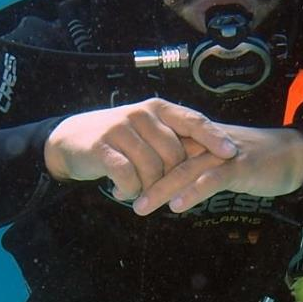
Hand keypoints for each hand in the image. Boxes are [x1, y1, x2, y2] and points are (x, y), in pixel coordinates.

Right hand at [44, 98, 237, 199]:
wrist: (70, 140)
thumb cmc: (118, 140)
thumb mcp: (148, 131)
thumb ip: (174, 138)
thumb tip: (210, 158)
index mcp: (158, 109)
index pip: (193, 120)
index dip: (214, 137)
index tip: (232, 153)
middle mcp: (141, 114)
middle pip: (174, 154)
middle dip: (172, 179)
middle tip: (161, 191)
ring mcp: (121, 129)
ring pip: (152, 168)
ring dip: (148, 188)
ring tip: (138, 192)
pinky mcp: (102, 147)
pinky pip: (128, 177)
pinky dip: (129, 190)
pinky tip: (123, 192)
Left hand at [132, 124, 302, 215]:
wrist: (293, 154)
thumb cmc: (256, 160)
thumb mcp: (219, 162)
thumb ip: (195, 169)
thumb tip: (170, 187)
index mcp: (199, 139)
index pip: (163, 150)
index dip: (141, 167)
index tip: (120, 184)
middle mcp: (206, 143)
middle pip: (167, 159)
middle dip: (143, 179)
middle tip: (120, 196)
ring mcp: (223, 154)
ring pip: (185, 169)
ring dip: (161, 189)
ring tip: (141, 206)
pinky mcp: (240, 166)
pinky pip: (213, 179)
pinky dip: (194, 192)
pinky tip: (178, 206)